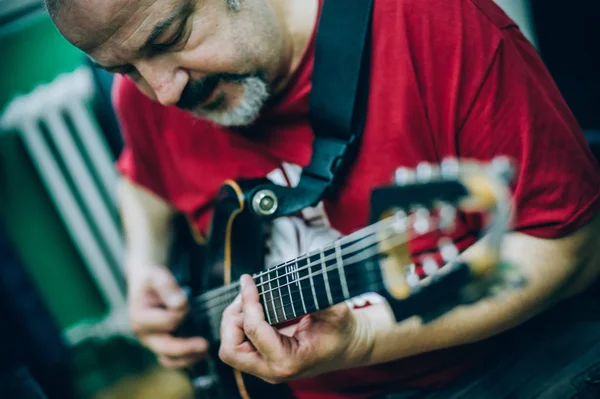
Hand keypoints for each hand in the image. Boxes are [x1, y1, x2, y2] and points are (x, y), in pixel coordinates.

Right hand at [127, 265, 208, 367]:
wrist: (146, 285)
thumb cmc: (152, 280)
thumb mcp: (157, 276)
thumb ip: (167, 287)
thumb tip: (180, 304)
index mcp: (140, 318)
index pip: (167, 322)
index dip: (182, 313)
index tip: (186, 300)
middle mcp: (144, 335)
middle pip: (166, 348)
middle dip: (186, 348)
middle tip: (206, 345)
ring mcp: (152, 342)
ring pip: (169, 359)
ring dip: (188, 358)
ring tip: (206, 352)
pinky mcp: (162, 345)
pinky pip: (173, 359)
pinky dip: (187, 358)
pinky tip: (202, 353)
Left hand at [218, 275, 373, 383]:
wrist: (348, 346)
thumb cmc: (342, 330)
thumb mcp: (335, 310)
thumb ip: (315, 297)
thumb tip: (294, 277)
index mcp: (288, 361)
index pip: (254, 330)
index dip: (248, 300)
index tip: (248, 279)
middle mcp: (272, 370)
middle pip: (230, 349)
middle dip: (232, 319)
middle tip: (247, 295)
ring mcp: (265, 368)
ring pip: (230, 348)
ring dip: (234, 321)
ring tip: (249, 298)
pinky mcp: (263, 360)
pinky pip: (239, 344)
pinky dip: (240, 324)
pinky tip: (253, 306)